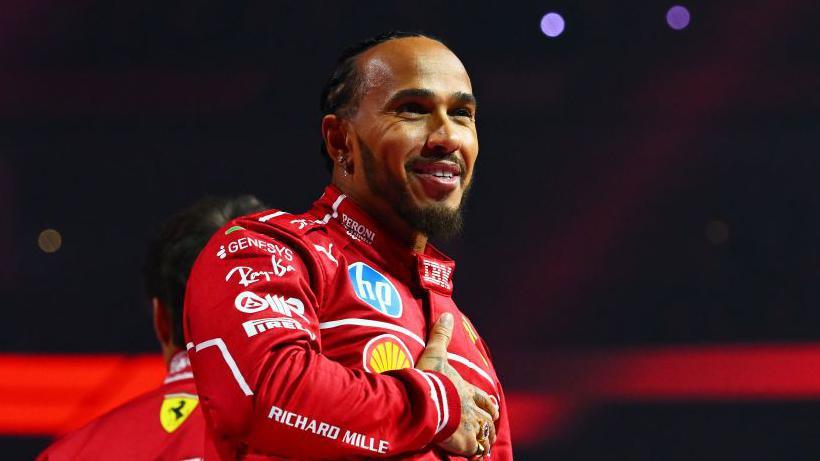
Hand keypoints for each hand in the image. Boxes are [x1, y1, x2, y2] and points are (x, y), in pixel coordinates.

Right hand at [416, 313, 498, 458]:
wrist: (429, 401)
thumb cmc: (432, 379)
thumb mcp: (435, 354)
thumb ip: (440, 335)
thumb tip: (447, 315)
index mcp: (467, 391)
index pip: (483, 399)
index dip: (488, 404)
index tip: (492, 409)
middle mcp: (473, 410)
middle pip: (487, 419)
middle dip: (489, 424)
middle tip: (489, 428)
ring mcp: (470, 427)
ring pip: (484, 436)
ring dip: (484, 440)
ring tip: (483, 446)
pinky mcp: (464, 442)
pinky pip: (474, 452)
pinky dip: (476, 454)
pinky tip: (475, 457)